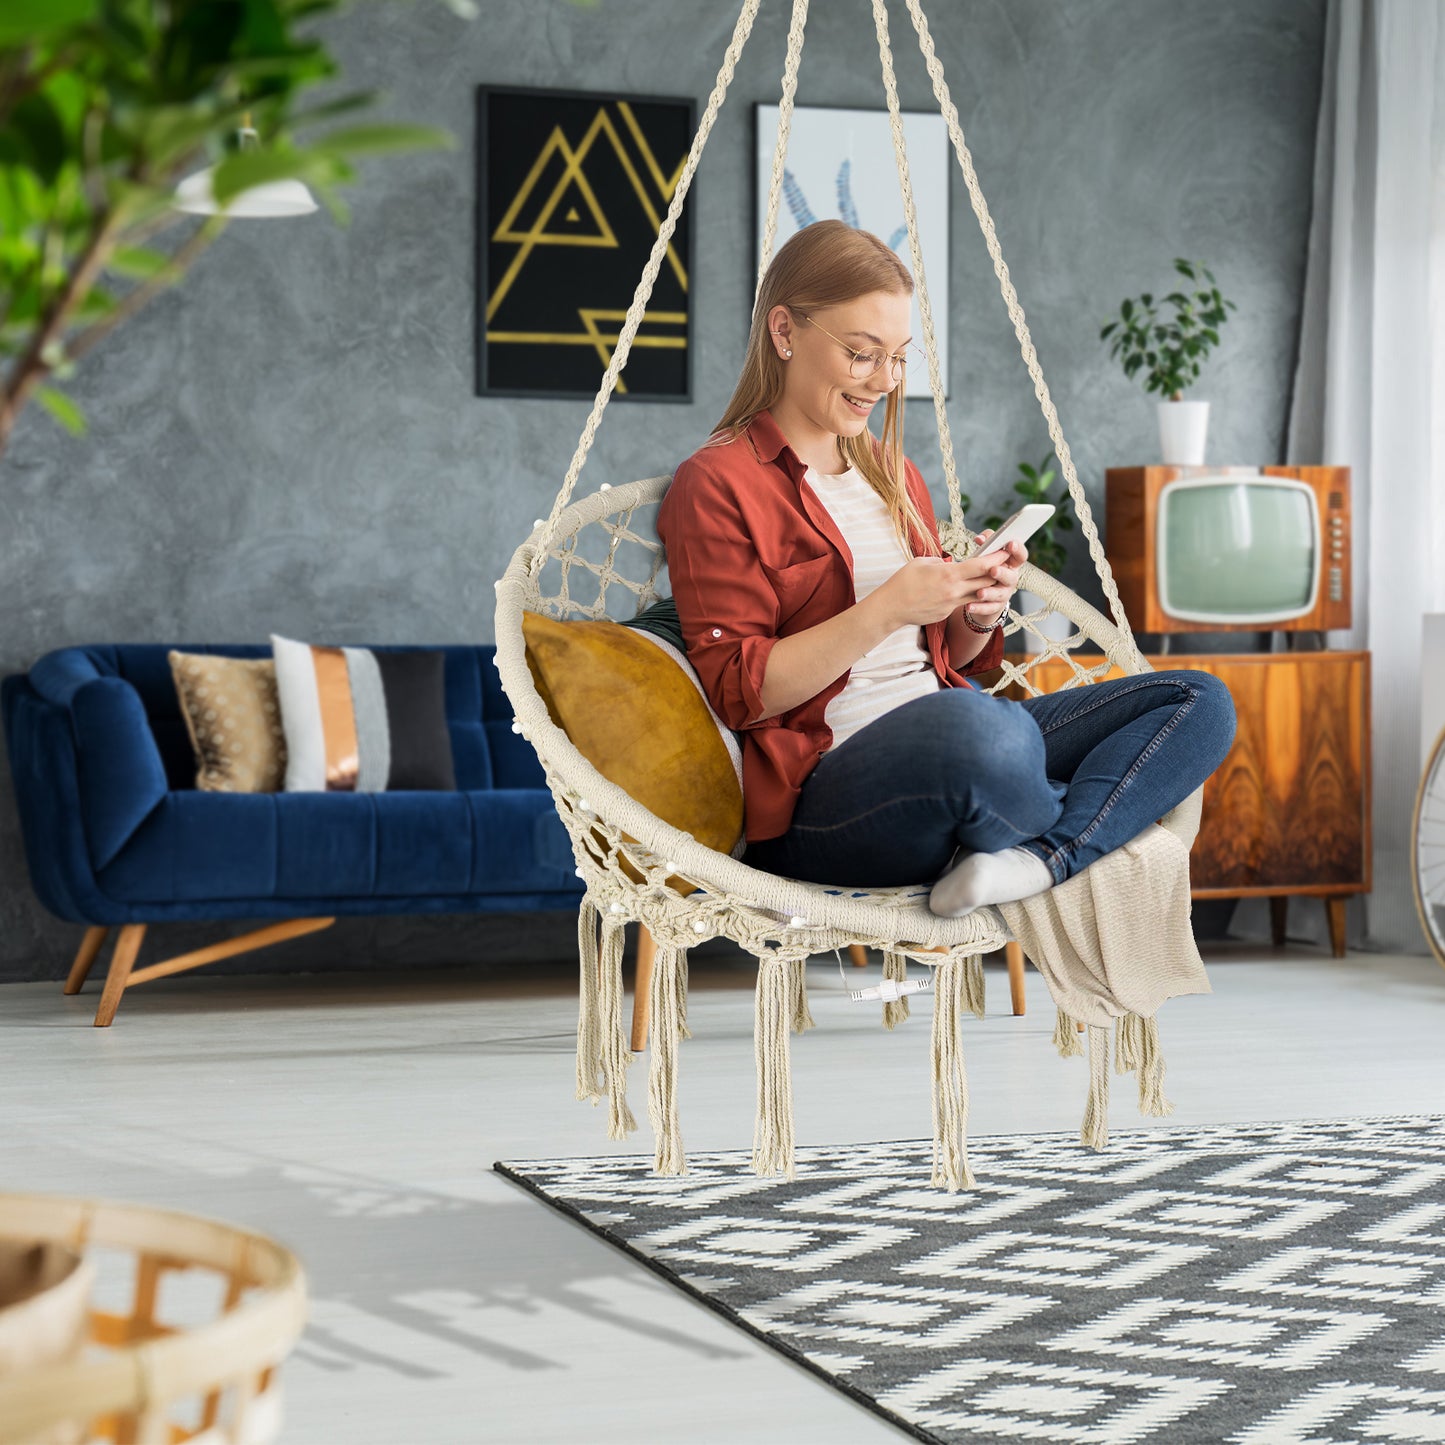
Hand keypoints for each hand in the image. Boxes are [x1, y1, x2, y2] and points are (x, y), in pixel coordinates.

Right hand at [874, 552, 1009, 628]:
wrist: (892, 607)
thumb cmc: (903, 581)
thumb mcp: (922, 562)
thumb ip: (941, 562)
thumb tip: (952, 564)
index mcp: (949, 574)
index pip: (981, 565)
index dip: (997, 557)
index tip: (1006, 550)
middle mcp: (954, 591)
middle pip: (986, 581)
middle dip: (998, 571)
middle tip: (1006, 563)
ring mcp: (951, 604)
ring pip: (978, 594)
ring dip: (987, 586)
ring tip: (992, 577)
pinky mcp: (946, 613)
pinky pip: (962, 602)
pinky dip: (968, 595)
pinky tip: (966, 590)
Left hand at [966, 529, 1026, 621]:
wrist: (985, 594)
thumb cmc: (986, 568)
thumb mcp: (988, 555)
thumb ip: (987, 543)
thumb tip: (980, 538)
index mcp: (1011, 564)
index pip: (1020, 556)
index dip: (1017, 550)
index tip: (1010, 544)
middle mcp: (1011, 579)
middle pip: (1011, 576)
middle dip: (1002, 573)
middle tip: (993, 570)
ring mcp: (1004, 594)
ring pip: (999, 594)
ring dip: (990, 593)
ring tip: (979, 593)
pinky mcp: (995, 606)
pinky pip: (988, 608)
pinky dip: (979, 608)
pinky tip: (969, 606)